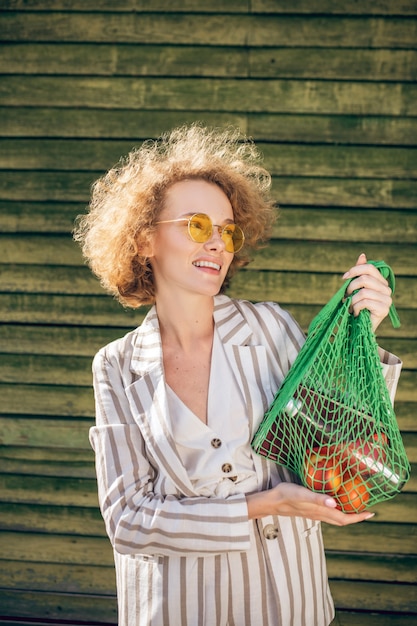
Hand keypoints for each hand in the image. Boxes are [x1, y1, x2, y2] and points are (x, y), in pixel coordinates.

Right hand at [247, 482, 373, 525]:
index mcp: (320, 511)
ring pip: (334, 518)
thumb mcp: (302, 494)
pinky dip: (335, 510)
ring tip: (354, 506)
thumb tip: (335, 503)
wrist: (271, 501)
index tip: (371, 514)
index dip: (358, 517)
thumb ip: (318, 498)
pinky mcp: (308, 510)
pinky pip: (327, 513)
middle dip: (355, 517)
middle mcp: (319, 515)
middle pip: (341, 520)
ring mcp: (314, 513)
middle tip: (366, 511)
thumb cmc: (286, 495)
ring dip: (346, 514)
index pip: (344, 518)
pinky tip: (334, 501)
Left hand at [342, 253, 391, 332]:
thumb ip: (359, 273)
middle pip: (365, 278)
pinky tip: (355, 313)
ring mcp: (387, 300)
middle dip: (351, 287)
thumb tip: (363, 255)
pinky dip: (355, 308)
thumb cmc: (355, 307)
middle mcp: (387, 289)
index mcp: (380, 282)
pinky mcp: (384, 310)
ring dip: (352, 301)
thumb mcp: (355, 289)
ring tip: (350, 307)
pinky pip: (365, 302)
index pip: (369, 268)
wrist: (358, 329)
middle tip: (346, 297)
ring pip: (363, 292)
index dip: (355, 270)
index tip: (343, 278)